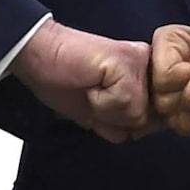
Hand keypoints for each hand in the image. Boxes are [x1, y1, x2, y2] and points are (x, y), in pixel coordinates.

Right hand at [13, 19, 150, 141]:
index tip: (97, 98)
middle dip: (113, 118)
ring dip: (105, 110)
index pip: (150, 120)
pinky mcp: (128, 61)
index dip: (120, 122)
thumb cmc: (63, 79)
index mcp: (144, 74)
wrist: (39, 56)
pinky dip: (100, 101)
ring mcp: (140, 61)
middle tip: (92, 93)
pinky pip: (124, 102)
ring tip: (90, 87)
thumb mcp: (100, 112)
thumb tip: (142, 133)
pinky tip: (89, 82)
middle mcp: (148, 64)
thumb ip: (125, 122)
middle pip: (144, 120)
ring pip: (136, 114)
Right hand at [149, 25, 189, 135]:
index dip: (185, 78)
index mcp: (168, 41)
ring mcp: (169, 89)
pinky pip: (174, 125)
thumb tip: (188, 105)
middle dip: (189, 97)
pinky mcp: (179, 109)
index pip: (161, 76)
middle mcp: (162, 63)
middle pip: (160, 97)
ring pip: (166, 114)